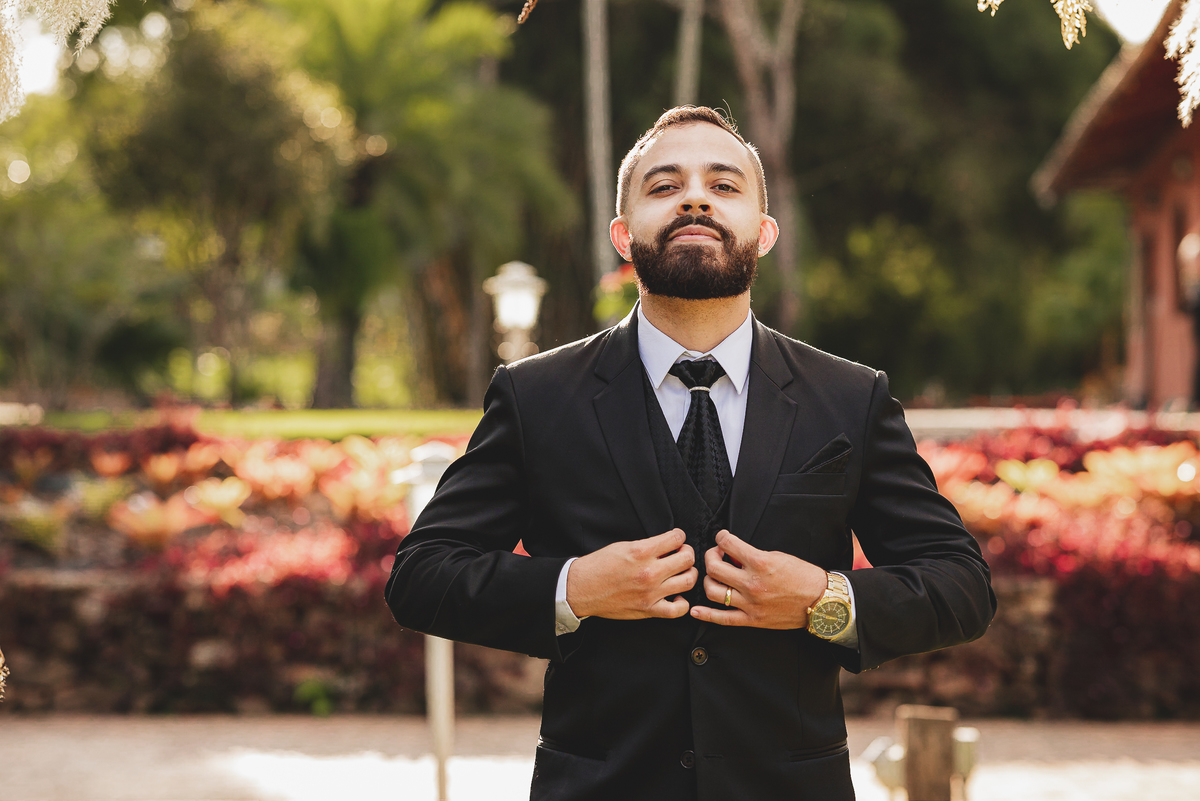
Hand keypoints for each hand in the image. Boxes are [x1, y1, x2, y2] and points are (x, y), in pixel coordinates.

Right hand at [566, 529, 696, 619]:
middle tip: (681, 554)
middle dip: (686, 553)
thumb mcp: (623, 546)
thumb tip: (668, 545)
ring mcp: (650, 593)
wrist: (581, 589)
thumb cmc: (599, 566)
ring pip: (688, 581)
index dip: (679, 536)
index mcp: (641, 552)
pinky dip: (682, 602)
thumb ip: (648, 545)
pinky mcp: (648, 609)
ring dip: (688, 574)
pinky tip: (676, 595)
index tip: (676, 540)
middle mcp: (649, 572)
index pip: (677, 538)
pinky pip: (678, 610)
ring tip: (681, 573)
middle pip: (687, 559)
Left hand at [689, 530, 826, 628]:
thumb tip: (732, 555)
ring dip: (708, 580)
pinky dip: (706, 615)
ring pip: (713, 591)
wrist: (820, 601)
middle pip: (714, 568)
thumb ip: (752, 555)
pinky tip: (695, 610)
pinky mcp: (752, 620)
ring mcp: (750, 604)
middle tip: (717, 555)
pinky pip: (722, 618)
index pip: (728, 544)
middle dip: (711, 556)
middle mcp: (752, 584)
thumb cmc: (802, 576)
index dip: (721, 538)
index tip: (722, 539)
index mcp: (760, 563)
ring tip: (715, 576)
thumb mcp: (778, 556)